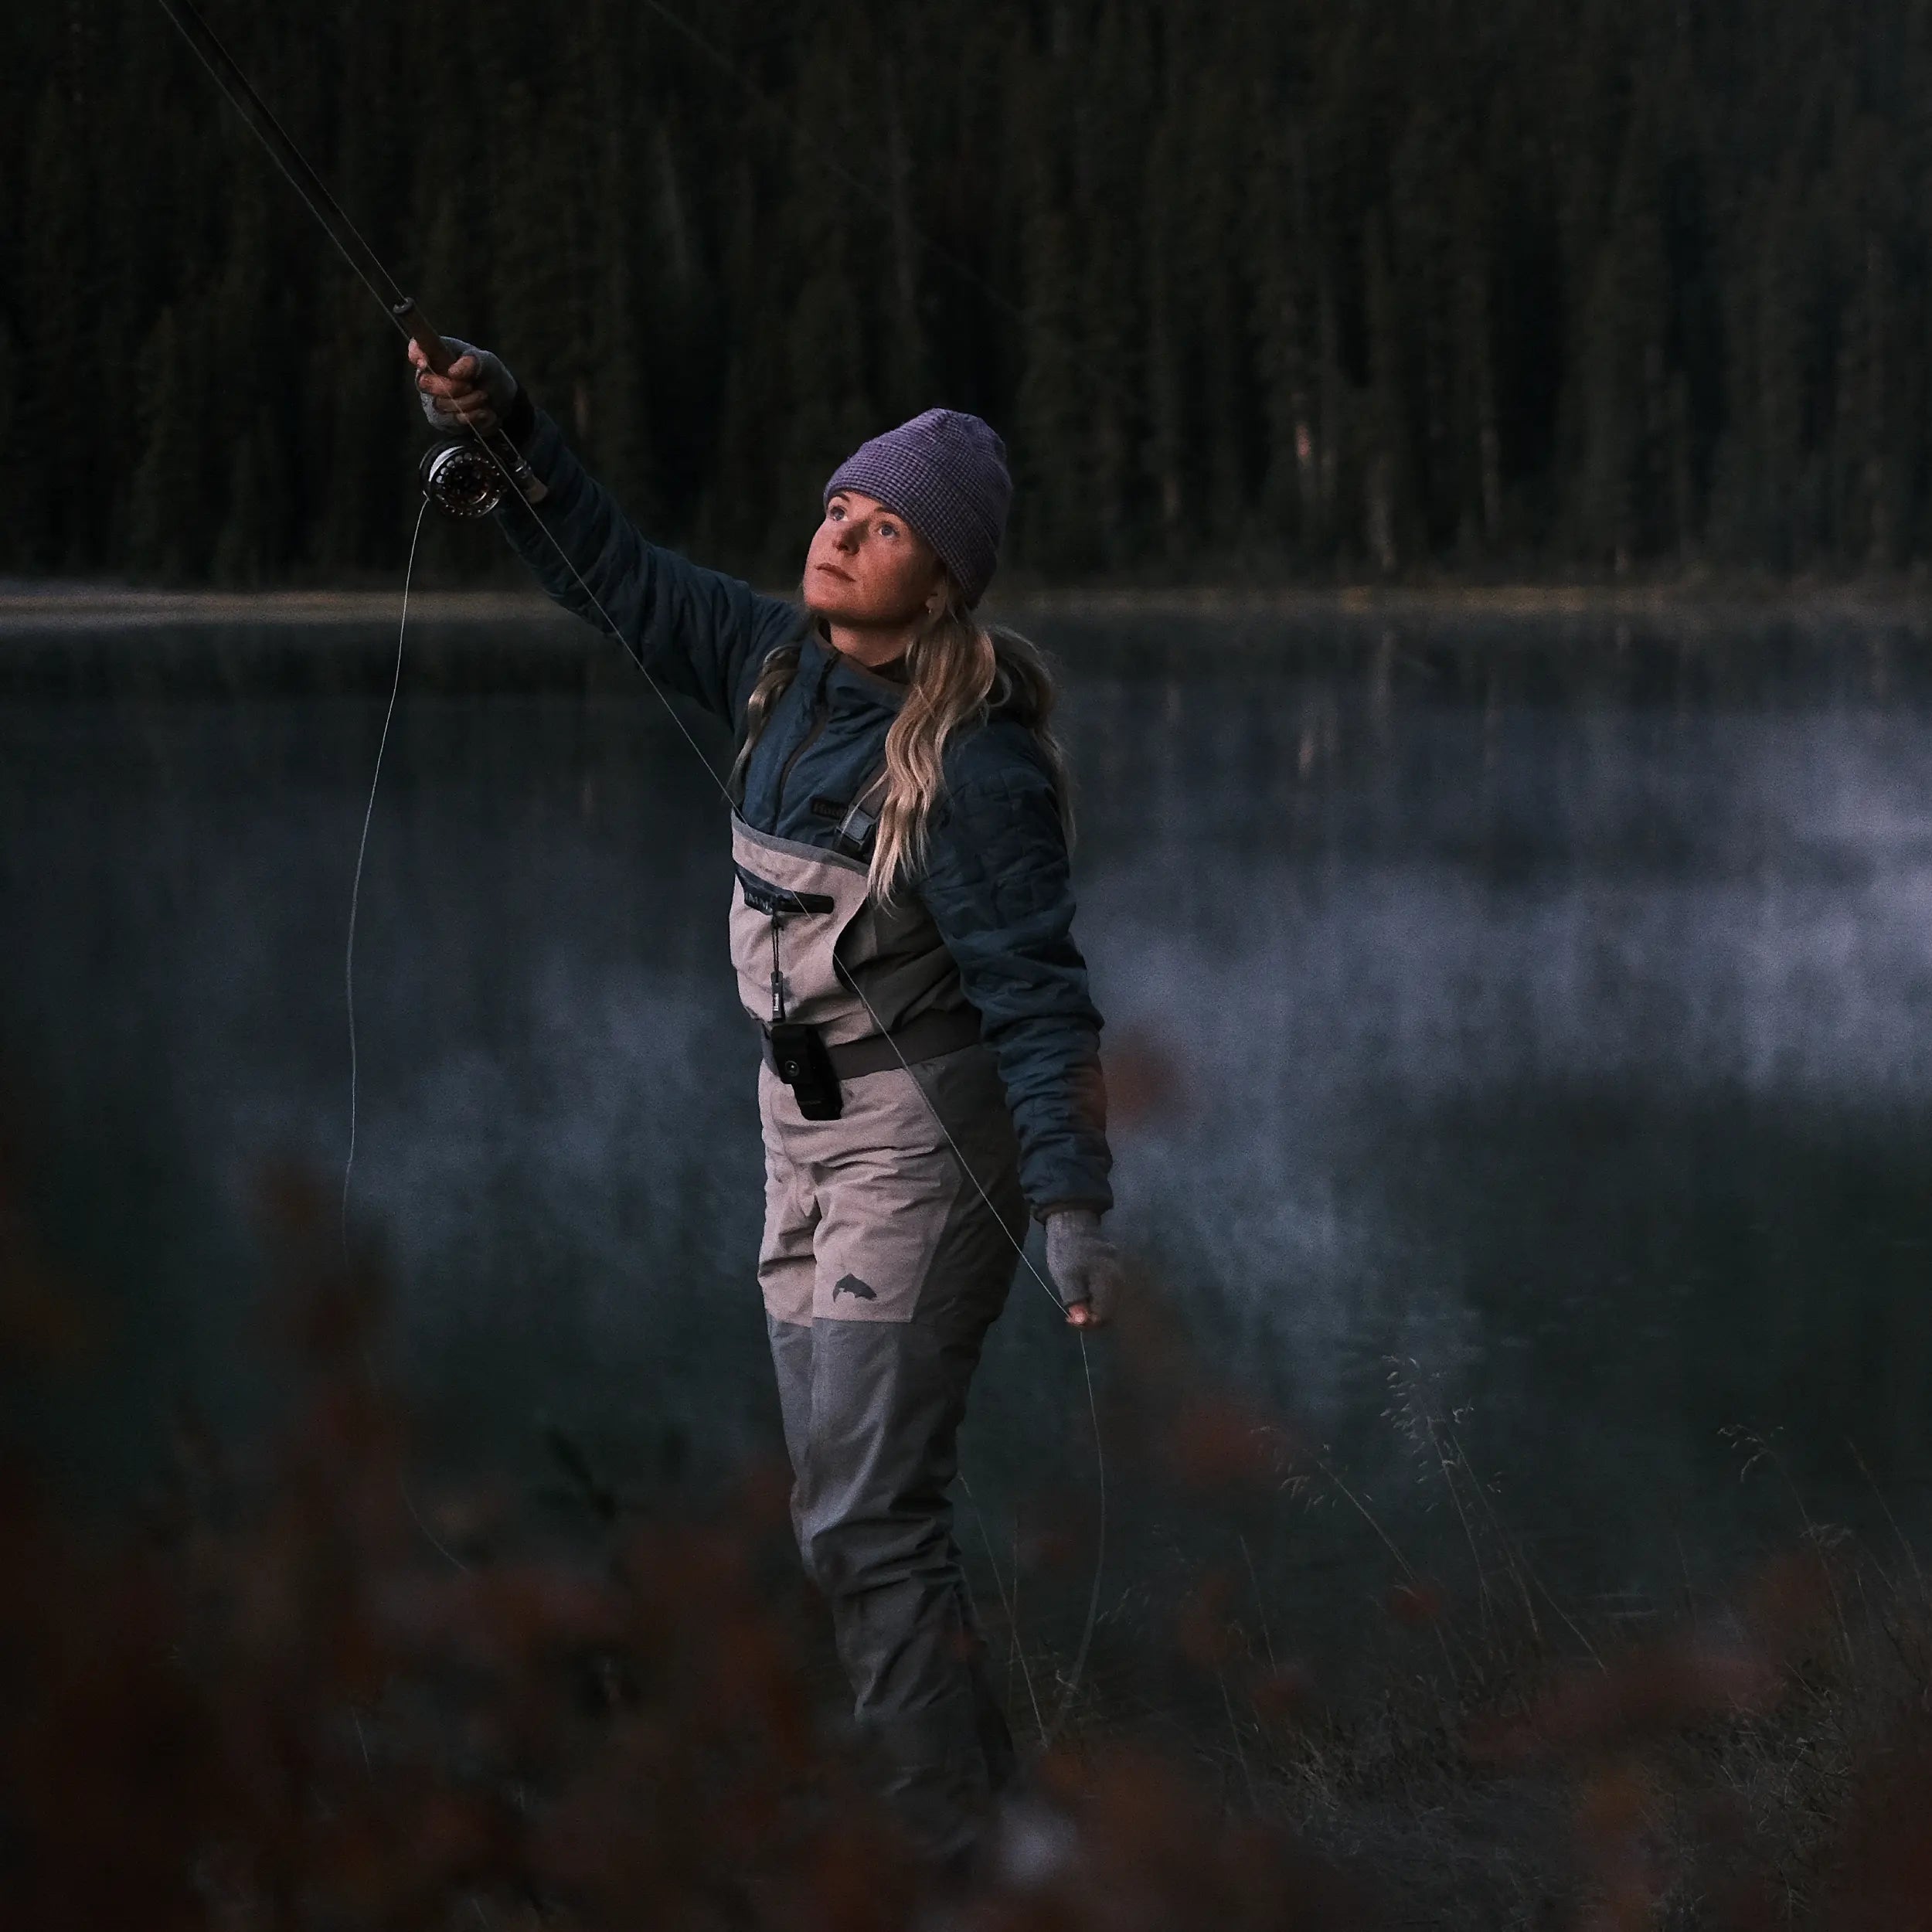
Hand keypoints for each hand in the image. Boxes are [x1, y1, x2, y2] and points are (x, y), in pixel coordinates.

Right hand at [408, 335, 517, 435]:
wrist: (503, 405)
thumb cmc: (491, 377)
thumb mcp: (489, 364)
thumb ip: (473, 361)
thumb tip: (453, 372)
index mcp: (439, 353)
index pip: (417, 348)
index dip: (416, 354)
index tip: (424, 363)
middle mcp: (430, 375)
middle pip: (424, 382)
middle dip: (451, 387)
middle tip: (470, 386)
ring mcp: (432, 398)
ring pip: (440, 404)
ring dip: (467, 402)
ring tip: (483, 397)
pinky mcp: (440, 420)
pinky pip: (449, 420)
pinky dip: (470, 416)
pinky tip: (483, 411)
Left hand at [1044, 1207, 1122, 1328]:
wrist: (1072, 1224)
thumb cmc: (1067, 1252)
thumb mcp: (1066, 1278)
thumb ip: (1076, 1301)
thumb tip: (1083, 1321)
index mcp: (1109, 1282)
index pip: (1104, 1316)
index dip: (1087, 1323)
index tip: (1069, 1319)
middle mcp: (1121, 1279)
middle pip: (1110, 1310)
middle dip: (1091, 1316)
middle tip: (1071, 1314)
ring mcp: (1121, 1272)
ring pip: (1111, 1301)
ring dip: (1094, 1307)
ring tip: (1077, 1303)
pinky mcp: (1117, 1268)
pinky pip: (1110, 1290)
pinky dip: (1098, 1296)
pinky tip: (1085, 1292)